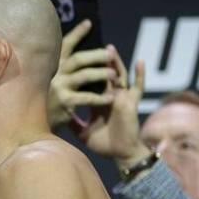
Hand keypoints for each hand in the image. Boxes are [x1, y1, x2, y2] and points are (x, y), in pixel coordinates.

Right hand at [47, 20, 118, 128]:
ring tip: (114, 74)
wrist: (31, 127)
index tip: (89, 23)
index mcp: (51, 68)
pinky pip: (88, 97)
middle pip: (78, 58)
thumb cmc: (44, 105)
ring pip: (85, 75)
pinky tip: (111, 97)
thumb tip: (77, 60)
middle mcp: (54, 75)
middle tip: (110, 54)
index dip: (76, 33)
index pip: (64, 46)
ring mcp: (59, 88)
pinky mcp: (65, 102)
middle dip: (96, 55)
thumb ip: (59, 73)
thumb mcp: (47, 84)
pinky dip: (101, 97)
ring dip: (102, 73)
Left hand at [70, 49, 149, 167]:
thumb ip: (73, 122)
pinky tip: (140, 62)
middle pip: (103, 73)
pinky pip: (138, 86)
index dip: (84, 71)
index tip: (73, 58)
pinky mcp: (131, 102)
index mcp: (98, 100)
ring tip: (108, 49)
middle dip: (96, 60)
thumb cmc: (104, 143)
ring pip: (118, 75)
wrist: (120, 154)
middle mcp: (110, 95)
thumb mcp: (83, 131)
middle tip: (89, 45)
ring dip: (114, 62)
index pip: (90, 81)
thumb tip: (57, 117)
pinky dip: (140, 74)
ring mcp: (122, 97)